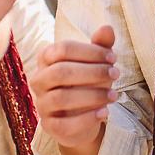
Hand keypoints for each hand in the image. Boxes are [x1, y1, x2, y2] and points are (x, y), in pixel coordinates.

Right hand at [29, 24, 118, 154]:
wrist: (84, 116)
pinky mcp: (49, 126)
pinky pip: (64, 124)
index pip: (62, 49)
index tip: (113, 57)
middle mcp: (39, 80)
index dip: (90, 51)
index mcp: (46, 58)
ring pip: (61, 98)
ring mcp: (42, 104)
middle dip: (92, 72)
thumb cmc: (89, 82)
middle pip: (60, 72)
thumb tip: (107, 28)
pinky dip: (87, 119)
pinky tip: (105, 112)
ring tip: (114, 95)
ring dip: (92, 95)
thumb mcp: (97, 62)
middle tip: (116, 73)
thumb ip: (101, 46)